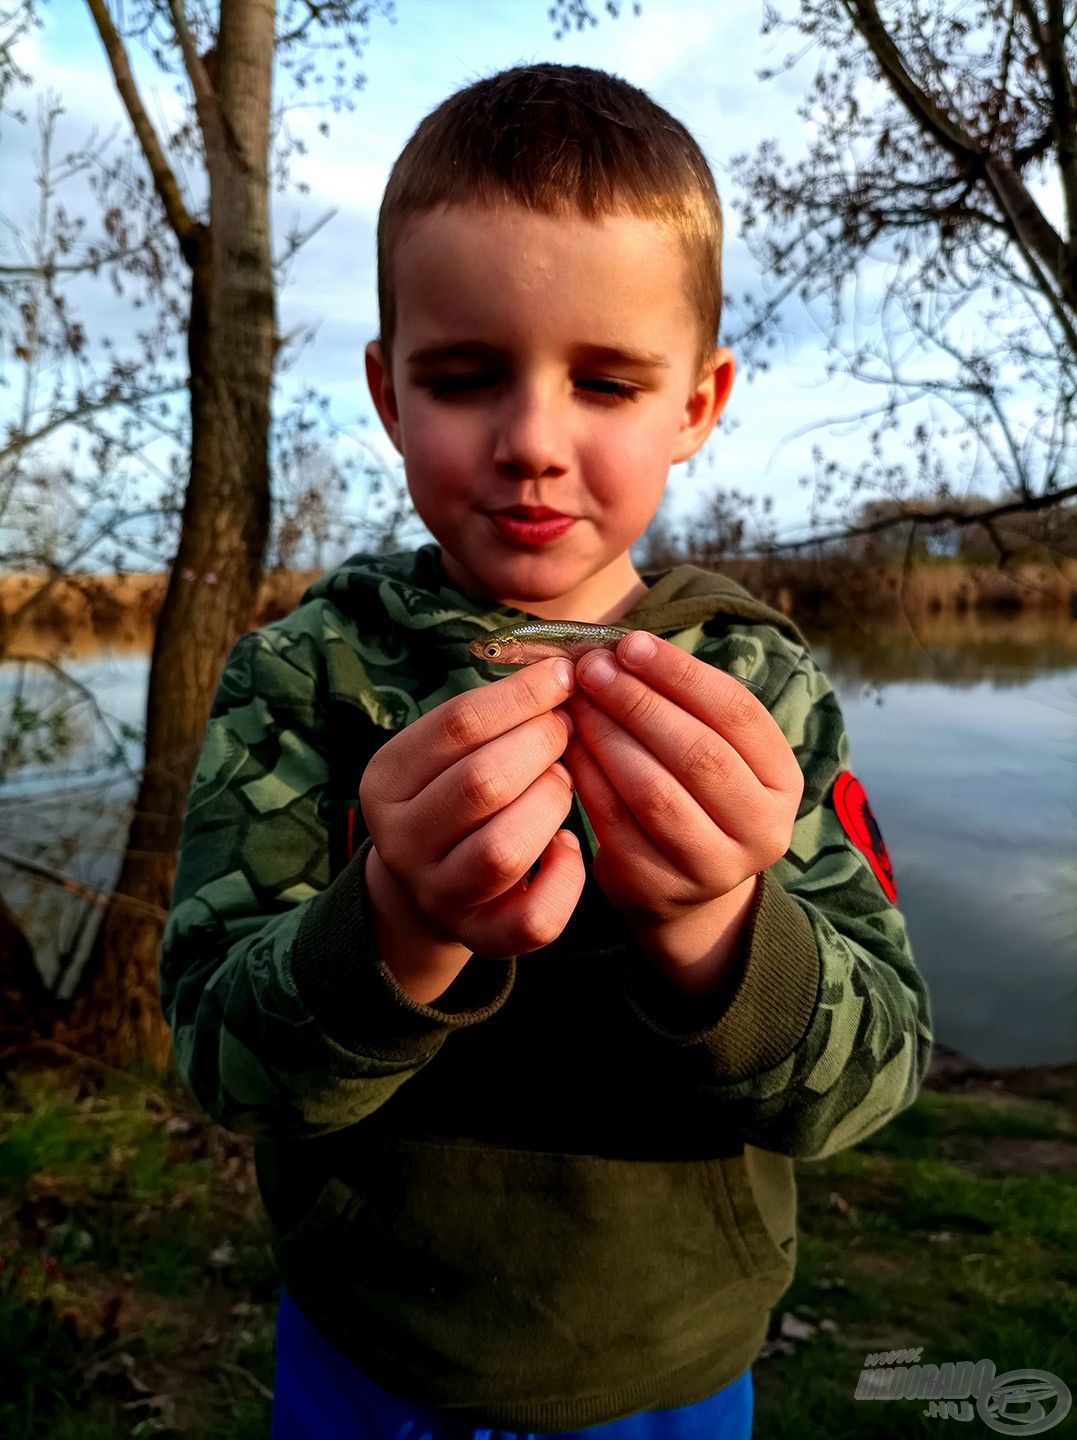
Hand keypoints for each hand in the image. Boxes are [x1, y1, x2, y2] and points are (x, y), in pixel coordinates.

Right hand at [360, 657, 584, 996]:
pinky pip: (532, 918)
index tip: (563, 676)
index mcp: (386, 780)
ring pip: (503, 851)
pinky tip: (568, 845)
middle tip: (566, 729)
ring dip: (550, 805)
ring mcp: (439, 894)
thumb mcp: (447, 751)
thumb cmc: (454, 794)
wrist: (426, 885)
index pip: (456, 726)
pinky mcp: (481, 937)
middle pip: (481, 784)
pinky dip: (565, 878)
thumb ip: (490, 715)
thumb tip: (563, 669)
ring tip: (562, 782)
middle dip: (540, 746)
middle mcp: (402, 842)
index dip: (521, 696)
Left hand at [564, 632, 803, 981]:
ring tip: (576, 701)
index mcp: (783, 780)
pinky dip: (588, 777)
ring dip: (608, 736)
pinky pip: (616, 823)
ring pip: (655, 790)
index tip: (630, 644)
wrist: (684, 893)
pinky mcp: (660, 889)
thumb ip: (683, 704)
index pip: (737, 712)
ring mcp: (713, 866)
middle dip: (638, 701)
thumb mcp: (713, 752)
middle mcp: (761, 828)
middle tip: (592, 669)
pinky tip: (567, 745)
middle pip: (698, 752)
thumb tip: (618, 644)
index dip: (681, 673)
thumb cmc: (694, 796)